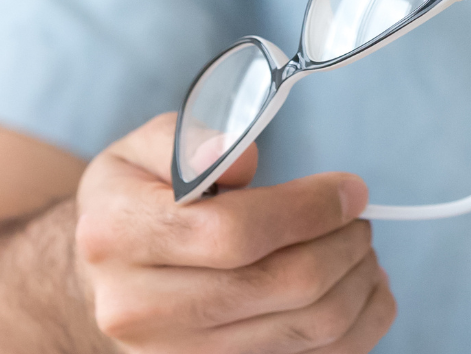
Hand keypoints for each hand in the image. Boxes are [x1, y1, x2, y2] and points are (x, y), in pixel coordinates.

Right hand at [73, 114, 395, 353]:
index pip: (235, 232)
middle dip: (344, 245)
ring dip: (357, 284)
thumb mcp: (143, 150)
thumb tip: (241, 160)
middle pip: (281, 285)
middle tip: (360, 220)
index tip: (351, 190)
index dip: (310, 209)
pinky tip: (362, 289)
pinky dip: (358, 325)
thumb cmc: (139, 202)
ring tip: (360, 249)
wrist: (108, 279)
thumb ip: (190, 140)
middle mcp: (140, 308)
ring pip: (307, 329)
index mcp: (119, 236)